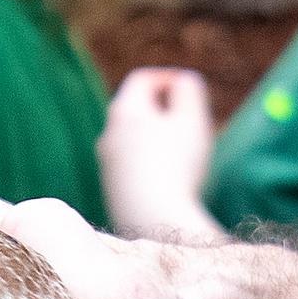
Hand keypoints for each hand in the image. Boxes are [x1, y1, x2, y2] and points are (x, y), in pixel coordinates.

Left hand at [99, 68, 222, 241]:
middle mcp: (107, 134)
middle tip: (191, 118)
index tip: (190, 88)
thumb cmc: (177, 166)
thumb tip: (182, 80)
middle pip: (135, 108)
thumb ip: (189, 90)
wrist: (154, 221)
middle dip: (163, 107)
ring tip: (184, 148)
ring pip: (133, 137)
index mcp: (124, 111)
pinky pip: (132, 162)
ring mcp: (106, 163)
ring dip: (157, 134)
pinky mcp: (111, 187)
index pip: (141, 79)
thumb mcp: (191, 119)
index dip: (167, 77)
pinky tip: (171, 175)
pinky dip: (150, 159)